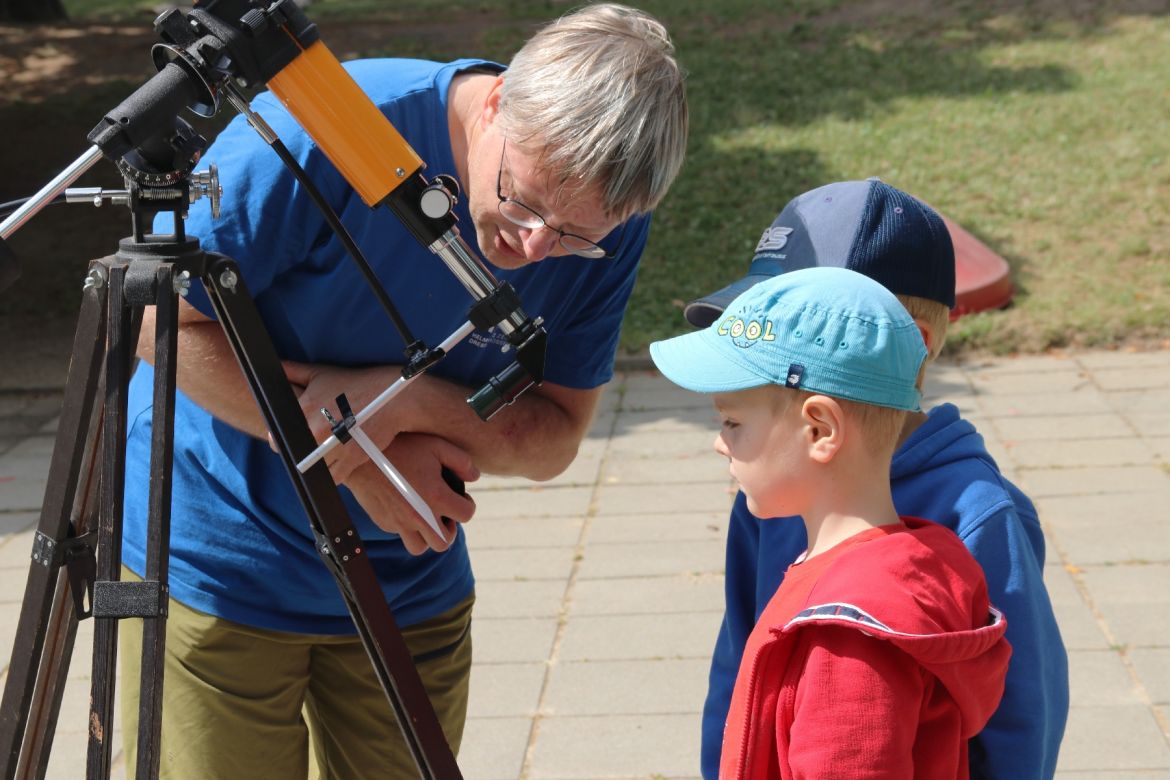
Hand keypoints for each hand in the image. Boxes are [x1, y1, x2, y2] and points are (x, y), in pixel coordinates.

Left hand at [282, 360, 402, 482]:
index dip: (281, 439)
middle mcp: (316, 428)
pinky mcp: (350, 459)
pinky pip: (332, 477)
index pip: (277, 435)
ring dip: (314, 463)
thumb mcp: (322, 373)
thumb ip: (294, 371)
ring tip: (321, 455)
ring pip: (310, 467)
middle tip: (307, 445)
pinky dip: (331, 474)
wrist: (392, 399)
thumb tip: (276, 367)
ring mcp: (333, 446)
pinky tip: (333, 465)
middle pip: (292, 453)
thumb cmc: (357, 384)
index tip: (287, 438)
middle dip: (296, 451)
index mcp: (305, 407)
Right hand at [343, 433, 478, 554]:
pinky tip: (405, 506)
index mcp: (436, 497)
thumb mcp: (436, 445)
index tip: (461, 497)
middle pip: (443, 543)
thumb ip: (461, 461)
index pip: (466, 515)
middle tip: (444, 513)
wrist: (361, 453)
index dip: (468, 505)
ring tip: (426, 517)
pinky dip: (407, 527)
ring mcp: (399, 522)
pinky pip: (400, 535)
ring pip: (419, 548)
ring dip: (427, 536)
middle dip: (449, 530)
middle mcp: (419, 516)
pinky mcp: (384, 522)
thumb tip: (475, 477)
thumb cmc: (402, 445)